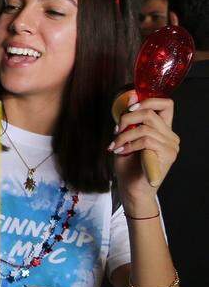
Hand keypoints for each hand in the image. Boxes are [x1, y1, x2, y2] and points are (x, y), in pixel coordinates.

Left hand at [109, 92, 178, 206]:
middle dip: (128, 118)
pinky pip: (146, 141)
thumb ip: (130, 120)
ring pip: (145, 128)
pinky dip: (128, 144)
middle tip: (116, 130)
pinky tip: (120, 151)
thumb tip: (131, 96)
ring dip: (124, 135)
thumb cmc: (128, 166)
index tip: (130, 107)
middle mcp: (170, 136)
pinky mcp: (167, 155)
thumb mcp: (126, 139)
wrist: (132, 190)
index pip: (166, 105)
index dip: (148, 101)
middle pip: (151, 114)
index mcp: (163, 130)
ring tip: (115, 145)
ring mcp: (171, 146)